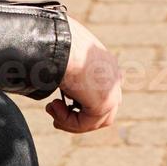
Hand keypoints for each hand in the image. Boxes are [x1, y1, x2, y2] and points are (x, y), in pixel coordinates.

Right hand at [45, 15, 122, 132]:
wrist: (58, 42)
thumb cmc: (55, 42)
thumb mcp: (65, 52)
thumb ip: (70, 68)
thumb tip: (61, 80)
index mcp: (106, 61)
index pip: (103, 89)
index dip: (82, 102)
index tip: (60, 101)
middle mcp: (113, 75)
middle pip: (102, 108)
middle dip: (78, 115)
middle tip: (55, 112)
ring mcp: (112, 90)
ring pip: (95, 120)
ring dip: (70, 121)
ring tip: (52, 110)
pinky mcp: (104, 103)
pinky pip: (86, 123)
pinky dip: (67, 121)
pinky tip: (53, 107)